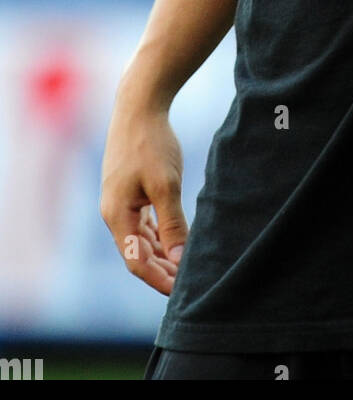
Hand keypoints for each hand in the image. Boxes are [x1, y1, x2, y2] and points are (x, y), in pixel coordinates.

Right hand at [100, 99, 188, 295]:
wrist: (138, 107)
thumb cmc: (151, 143)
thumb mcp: (165, 184)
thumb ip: (172, 223)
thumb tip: (180, 259)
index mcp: (117, 216)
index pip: (136, 262)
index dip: (158, 280)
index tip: (182, 292)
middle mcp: (114, 214)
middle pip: (138, 254)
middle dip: (162, 271)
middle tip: (191, 285)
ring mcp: (121, 204)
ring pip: (141, 241)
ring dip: (163, 256)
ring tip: (187, 270)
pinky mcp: (130, 193)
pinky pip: (144, 225)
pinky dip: (160, 237)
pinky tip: (177, 244)